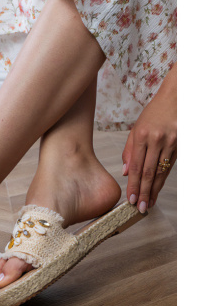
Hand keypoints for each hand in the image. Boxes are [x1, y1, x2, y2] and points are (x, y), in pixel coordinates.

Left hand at [122, 64, 176, 212]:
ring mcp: (170, 143)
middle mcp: (156, 140)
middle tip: (140, 208)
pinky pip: (169, 166)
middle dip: (144, 192)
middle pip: (148, 172)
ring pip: (161, 172)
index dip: (133, 184)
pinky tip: (158, 189)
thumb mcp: (137, 128)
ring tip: (149, 203)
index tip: (131, 199)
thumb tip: (126, 173)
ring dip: (154, 190)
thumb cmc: (153, 113)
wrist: (176, 98)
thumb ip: (130, 150)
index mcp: (142, 135)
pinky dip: (163, 180)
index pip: (136, 165)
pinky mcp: (180, 145)